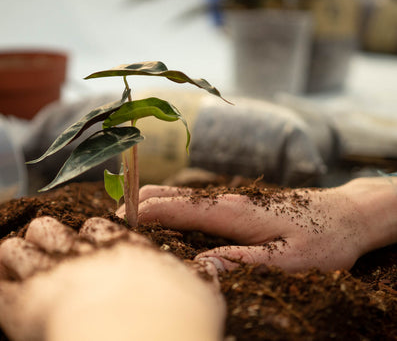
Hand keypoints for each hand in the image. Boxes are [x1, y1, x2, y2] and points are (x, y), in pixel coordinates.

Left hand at [0, 217, 225, 340]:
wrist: (136, 340)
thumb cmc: (173, 324)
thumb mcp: (200, 296)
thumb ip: (201, 278)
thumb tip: (214, 266)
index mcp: (119, 248)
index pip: (96, 227)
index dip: (89, 240)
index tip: (89, 253)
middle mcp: (78, 254)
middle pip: (47, 225)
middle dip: (44, 242)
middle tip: (48, 266)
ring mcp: (44, 275)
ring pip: (11, 249)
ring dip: (11, 268)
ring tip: (17, 288)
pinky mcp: (15, 304)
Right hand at [117, 177, 396, 271]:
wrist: (348, 215)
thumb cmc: (323, 239)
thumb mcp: (290, 259)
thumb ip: (246, 260)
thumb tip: (204, 264)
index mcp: (237, 214)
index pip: (183, 211)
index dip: (151, 212)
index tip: (122, 216)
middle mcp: (229, 202)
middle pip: (177, 198)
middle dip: (145, 203)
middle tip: (114, 212)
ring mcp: (233, 202)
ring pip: (185, 198)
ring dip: (155, 202)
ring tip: (129, 208)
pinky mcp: (237, 206)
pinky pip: (196, 204)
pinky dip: (173, 206)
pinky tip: (165, 212)